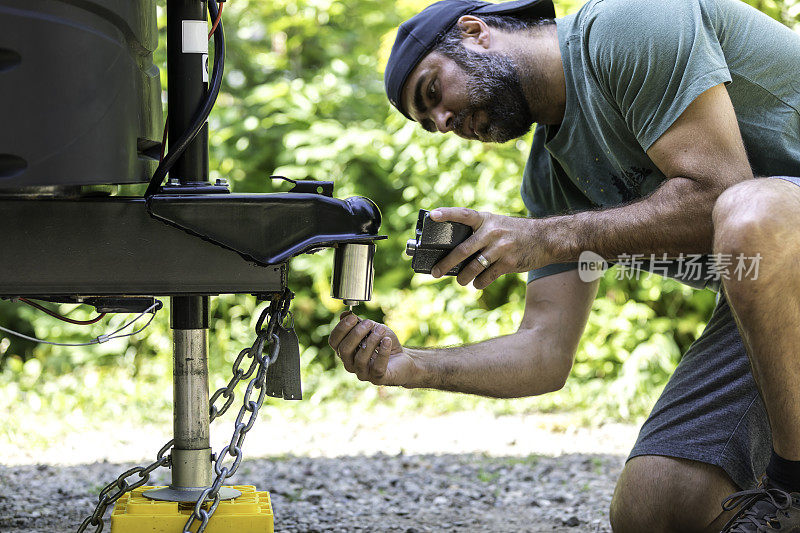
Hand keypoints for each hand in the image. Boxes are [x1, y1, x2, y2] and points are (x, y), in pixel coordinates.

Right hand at [328, 312, 417, 385]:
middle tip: (369, 323)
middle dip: (356, 334)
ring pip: (360, 359)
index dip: (341, 329)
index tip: (352, 317)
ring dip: (371, 341)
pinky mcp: (378, 378)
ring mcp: (363, 373)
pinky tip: (387, 341)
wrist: (404, 358)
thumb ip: (358, 323)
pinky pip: (377, 367)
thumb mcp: (373, 329)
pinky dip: (383, 352)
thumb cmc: (385, 343)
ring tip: (381, 330)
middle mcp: (350, 364)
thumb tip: (344, 314)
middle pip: (344, 350)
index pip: (334, 342)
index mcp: (346, 351)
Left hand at [429, 207, 547, 288]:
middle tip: (435, 272)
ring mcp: (501, 248)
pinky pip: (487, 277)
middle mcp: (492, 232)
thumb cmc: (515, 233)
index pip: (463, 214)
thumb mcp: (497, 224)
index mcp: (486, 219)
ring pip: (473, 267)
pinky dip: (479, 283)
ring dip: (463, 278)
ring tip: (460, 281)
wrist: (546, 239)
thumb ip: (478, 233)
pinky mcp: (509, 263)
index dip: (447, 214)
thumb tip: (454, 255)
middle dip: (446, 264)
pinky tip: (477, 283)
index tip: (432, 216)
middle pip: (462, 250)